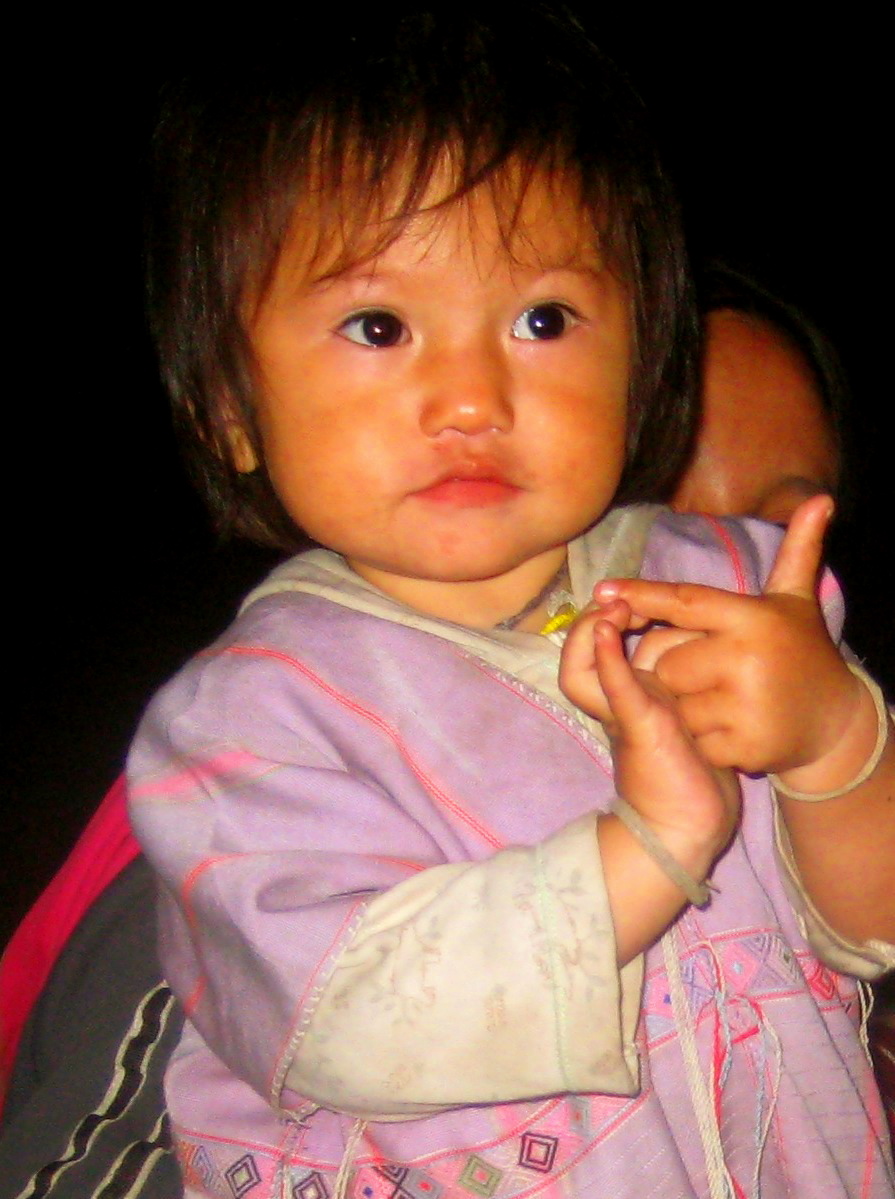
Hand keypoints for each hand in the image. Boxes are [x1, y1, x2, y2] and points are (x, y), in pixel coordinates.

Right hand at [560, 599, 739, 860]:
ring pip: (579, 673)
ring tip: (611, 613)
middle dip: (592, 621)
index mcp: (626, 697)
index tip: (630, 597)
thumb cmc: (694, 772)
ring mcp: (622, 715)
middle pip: (578, 655)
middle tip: (618, 599)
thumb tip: (704, 638)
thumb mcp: (687, 716)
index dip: (605, 619)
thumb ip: (687, 681)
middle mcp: (616, 704)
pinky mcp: (639, 727)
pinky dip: (609, 660)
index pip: (596, 649)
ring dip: (590, 637)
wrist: (690, 826)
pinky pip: (616, 689)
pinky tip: (610, 632)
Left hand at [592, 496, 862, 778]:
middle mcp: (747, 657)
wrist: (836, 723)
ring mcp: (745, 704)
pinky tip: (728, 731)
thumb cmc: (803, 652)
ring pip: (675, 704)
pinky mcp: (745, 745)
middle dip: (677, 671)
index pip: (683, 601)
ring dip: (687, 708)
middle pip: (668, 661)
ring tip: (723, 703)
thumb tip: (820, 497)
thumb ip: (797, 551)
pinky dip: (702, 739)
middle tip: (711, 675)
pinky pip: (693, 739)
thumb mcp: (796, 601)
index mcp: (753, 618)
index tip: (602, 588)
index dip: (641, 594)